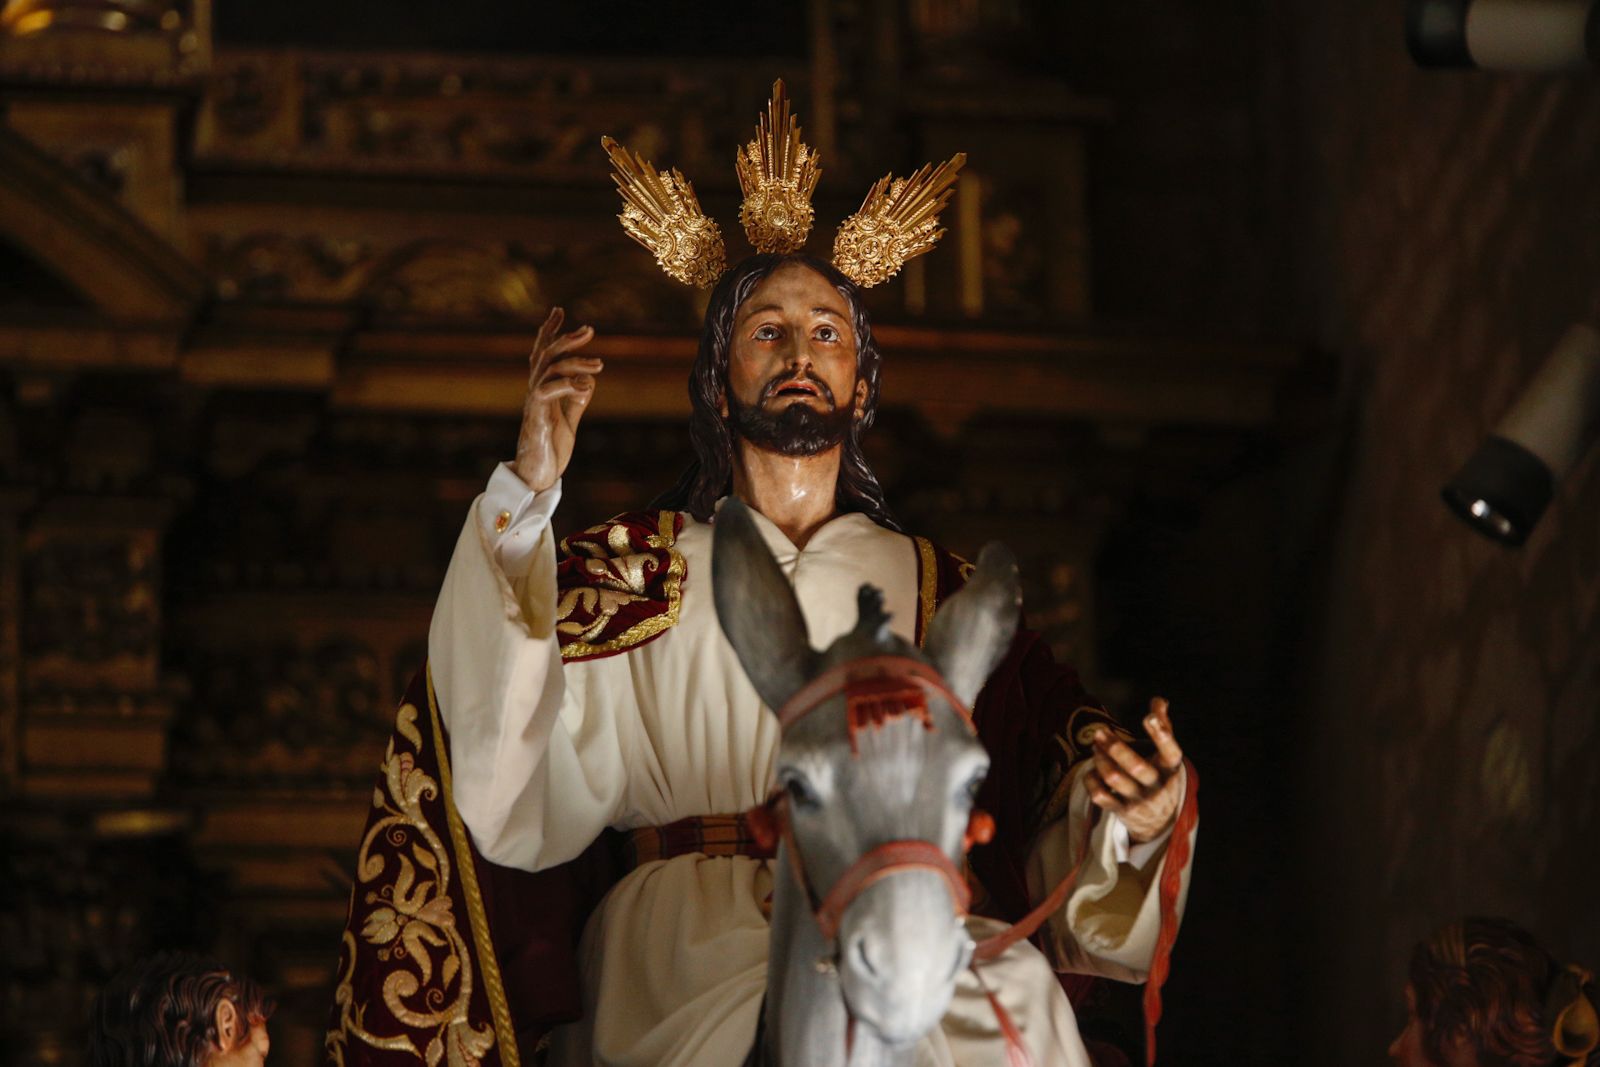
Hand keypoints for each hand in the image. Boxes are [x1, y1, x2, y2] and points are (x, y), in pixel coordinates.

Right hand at [513, 307, 600, 491]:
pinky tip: (586, 385)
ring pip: (549, 370)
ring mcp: (534, 404)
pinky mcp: (536, 418)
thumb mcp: (569, 421)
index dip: (550, 331)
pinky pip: (548, 392)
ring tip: (600, 365)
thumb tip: (588, 380)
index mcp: (543, 390)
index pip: (543, 353)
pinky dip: (568, 385)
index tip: (559, 310)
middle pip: (546, 355)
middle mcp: (535, 392)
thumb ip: (576, 400)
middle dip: (566, 338)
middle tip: (590, 329)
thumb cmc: (550, 450)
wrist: (537, 477)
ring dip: (576, 363)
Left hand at [1084, 697, 1185, 844]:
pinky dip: (1091, 780)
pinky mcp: (1123, 812)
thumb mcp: (1167, 756)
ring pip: (1115, 779)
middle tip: (1100, 732)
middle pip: (1136, 767)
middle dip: (1116, 747)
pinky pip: (1100, 796)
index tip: (1149, 717)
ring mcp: (1140, 801)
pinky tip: (1092, 769)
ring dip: (1101, 759)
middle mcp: (1157, 786)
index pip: (1171, 752)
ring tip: (1095, 747)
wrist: (1162, 822)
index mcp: (1171, 768)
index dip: (1161, 735)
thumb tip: (1159, 700)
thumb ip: (1163, 727)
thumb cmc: (1161, 777)